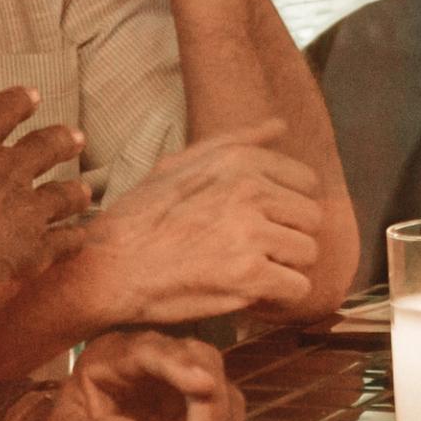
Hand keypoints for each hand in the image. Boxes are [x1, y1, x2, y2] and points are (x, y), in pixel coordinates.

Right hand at [0, 83, 89, 286]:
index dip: (17, 103)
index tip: (31, 97)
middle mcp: (5, 172)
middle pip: (45, 147)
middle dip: (62, 141)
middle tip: (76, 138)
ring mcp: (27, 208)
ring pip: (64, 192)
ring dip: (75, 191)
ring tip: (85, 191)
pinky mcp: (38, 245)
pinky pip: (67, 239)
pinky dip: (77, 237)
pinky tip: (83, 237)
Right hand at [78, 123, 327, 321]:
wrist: (108, 267)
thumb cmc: (141, 218)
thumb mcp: (180, 164)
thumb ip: (236, 141)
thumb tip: (280, 125)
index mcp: (240, 162)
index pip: (306, 182)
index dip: (285, 207)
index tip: (259, 222)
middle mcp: (251, 191)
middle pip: (311, 218)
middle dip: (288, 237)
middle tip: (252, 250)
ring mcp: (252, 233)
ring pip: (307, 253)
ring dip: (283, 267)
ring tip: (248, 270)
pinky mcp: (250, 276)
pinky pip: (297, 287)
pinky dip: (277, 295)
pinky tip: (250, 292)